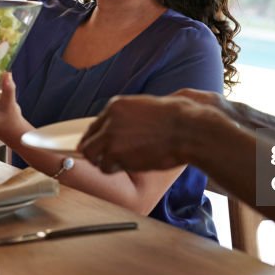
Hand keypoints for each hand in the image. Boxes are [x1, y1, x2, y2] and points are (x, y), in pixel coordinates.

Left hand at [78, 95, 196, 173]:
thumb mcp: (146, 108)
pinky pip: (105, 167)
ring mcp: (110, 135)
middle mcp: (109, 119)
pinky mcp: (115, 152)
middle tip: (107, 160)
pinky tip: (130, 166)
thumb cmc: (176, 120)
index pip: (95, 125)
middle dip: (96, 152)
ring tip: (122, 164)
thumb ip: (129, 117)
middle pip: (87, 141)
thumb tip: (122, 132)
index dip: (98, 139)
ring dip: (105, 162)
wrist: (187, 129)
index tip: (103, 148)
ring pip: (91, 156)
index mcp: (116, 105)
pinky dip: (114, 170)